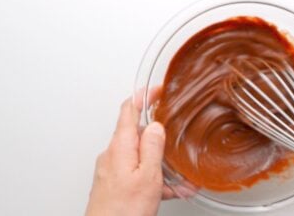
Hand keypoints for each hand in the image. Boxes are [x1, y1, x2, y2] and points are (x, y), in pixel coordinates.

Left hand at [85, 87, 175, 215]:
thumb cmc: (123, 211)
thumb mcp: (147, 176)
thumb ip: (152, 147)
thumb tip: (156, 126)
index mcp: (121, 146)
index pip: (129, 109)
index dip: (143, 96)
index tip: (156, 89)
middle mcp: (113, 154)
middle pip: (137, 133)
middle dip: (159, 136)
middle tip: (176, 140)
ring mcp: (112, 169)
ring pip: (140, 155)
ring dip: (160, 163)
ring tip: (180, 177)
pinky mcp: (114, 183)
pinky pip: (137, 171)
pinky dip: (153, 177)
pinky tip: (169, 189)